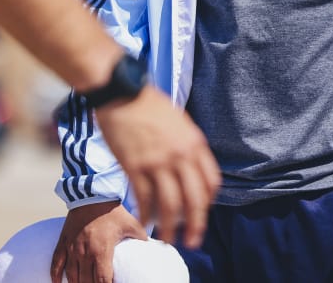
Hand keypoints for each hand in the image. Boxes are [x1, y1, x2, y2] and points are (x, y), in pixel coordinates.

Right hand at [51, 202, 147, 282]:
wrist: (91, 193)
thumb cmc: (112, 211)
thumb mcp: (130, 224)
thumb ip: (141, 237)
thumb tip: (154, 245)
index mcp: (102, 251)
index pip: (102, 280)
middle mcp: (85, 253)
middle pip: (86, 281)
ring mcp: (72, 248)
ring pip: (71, 276)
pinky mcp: (63, 242)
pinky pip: (56, 262)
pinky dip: (55, 275)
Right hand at [92, 86, 219, 247]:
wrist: (121, 91)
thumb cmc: (148, 103)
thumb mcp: (179, 120)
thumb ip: (187, 144)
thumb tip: (190, 168)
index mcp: (194, 142)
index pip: (211, 181)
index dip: (208, 202)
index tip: (202, 212)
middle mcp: (180, 155)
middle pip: (194, 199)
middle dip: (196, 225)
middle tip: (193, 241)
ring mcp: (157, 162)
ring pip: (170, 205)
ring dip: (171, 227)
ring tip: (169, 239)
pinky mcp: (135, 166)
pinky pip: (145, 198)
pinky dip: (146, 214)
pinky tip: (146, 222)